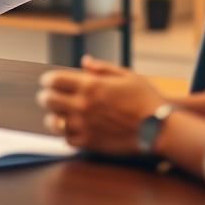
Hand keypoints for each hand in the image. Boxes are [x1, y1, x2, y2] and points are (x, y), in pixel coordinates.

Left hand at [36, 54, 164, 154]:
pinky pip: (67, 140)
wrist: (159, 128)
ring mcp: (85, 126)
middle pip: (48, 100)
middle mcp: (83, 105)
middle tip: (47, 97)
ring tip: (56, 115)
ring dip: (53, 117)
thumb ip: (102, 68)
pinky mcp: (90, 143)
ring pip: (54, 122)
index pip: (54, 80)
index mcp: (90, 85)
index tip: (48, 81)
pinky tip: (72, 129)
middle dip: (45, 97)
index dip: (48, 79)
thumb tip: (84, 61)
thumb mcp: (126, 75)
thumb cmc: (145, 99)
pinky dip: (66, 134)